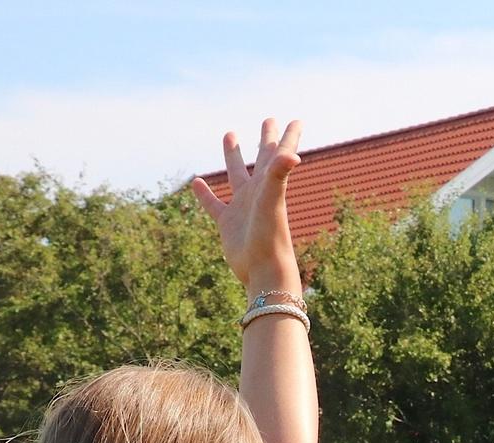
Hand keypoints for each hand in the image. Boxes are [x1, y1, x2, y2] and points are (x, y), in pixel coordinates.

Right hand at [191, 118, 303, 289]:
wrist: (262, 271)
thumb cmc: (270, 237)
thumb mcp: (272, 200)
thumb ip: (278, 175)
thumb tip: (293, 154)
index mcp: (271, 183)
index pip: (281, 153)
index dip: (289, 136)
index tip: (297, 120)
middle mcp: (259, 192)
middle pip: (263, 158)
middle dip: (266, 138)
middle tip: (267, 120)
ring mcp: (242, 206)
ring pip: (237, 174)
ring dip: (234, 156)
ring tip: (229, 133)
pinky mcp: (227, 223)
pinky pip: (213, 204)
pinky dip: (205, 194)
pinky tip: (197, 181)